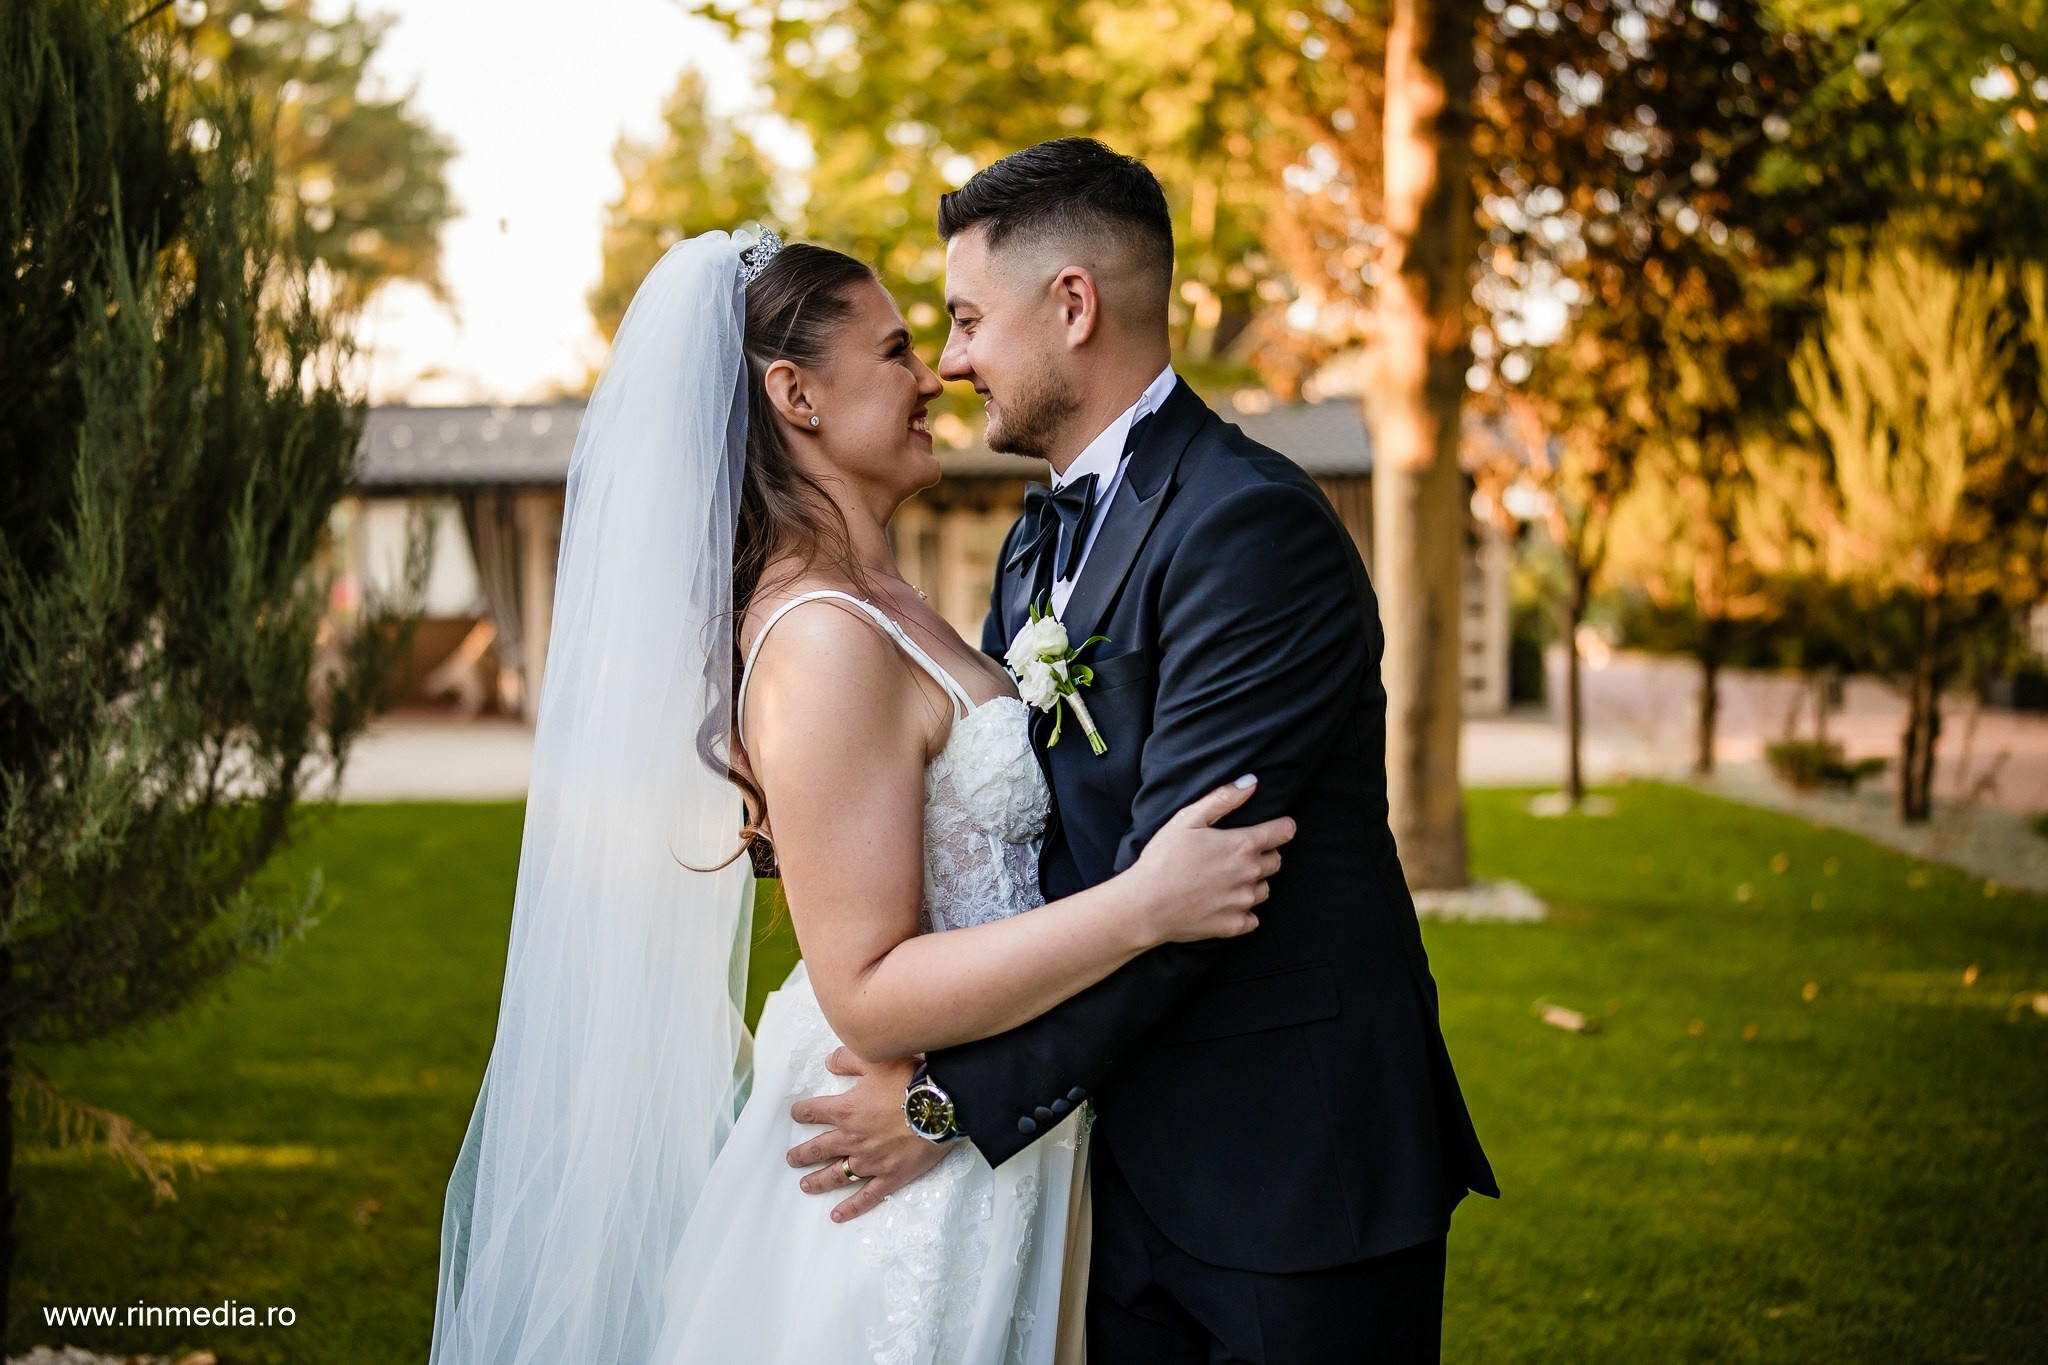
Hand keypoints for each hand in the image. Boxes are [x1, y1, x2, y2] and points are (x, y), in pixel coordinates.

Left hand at [787, 1049, 949, 1221]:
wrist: (940, 1107)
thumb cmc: (909, 1081)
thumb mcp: (875, 1060)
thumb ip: (847, 1059)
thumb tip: (829, 1063)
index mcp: (846, 1111)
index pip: (814, 1112)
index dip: (802, 1112)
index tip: (796, 1114)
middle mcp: (852, 1139)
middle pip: (820, 1149)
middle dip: (802, 1154)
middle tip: (792, 1159)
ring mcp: (870, 1161)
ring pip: (837, 1175)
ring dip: (818, 1181)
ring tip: (805, 1185)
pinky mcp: (890, 1176)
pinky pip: (866, 1196)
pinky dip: (851, 1207)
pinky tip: (837, 1215)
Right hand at [1125, 775, 1294, 945]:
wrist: (1145, 905)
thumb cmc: (1163, 858)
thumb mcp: (1187, 819)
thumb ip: (1222, 799)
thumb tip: (1251, 783)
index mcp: (1242, 846)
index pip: (1282, 832)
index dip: (1283, 827)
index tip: (1280, 828)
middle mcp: (1249, 874)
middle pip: (1276, 861)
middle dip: (1264, 855)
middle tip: (1237, 855)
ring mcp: (1243, 902)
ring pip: (1264, 890)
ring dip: (1253, 883)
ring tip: (1226, 880)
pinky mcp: (1234, 926)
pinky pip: (1252, 918)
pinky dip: (1243, 912)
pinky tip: (1222, 904)